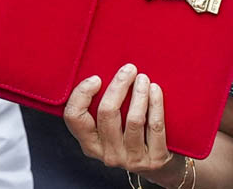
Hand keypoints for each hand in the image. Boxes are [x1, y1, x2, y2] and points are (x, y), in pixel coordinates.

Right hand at [64, 63, 181, 181]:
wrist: (158, 165)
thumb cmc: (132, 137)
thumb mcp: (112, 127)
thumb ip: (104, 106)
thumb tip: (104, 67)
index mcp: (90, 143)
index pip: (74, 118)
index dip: (82, 95)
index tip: (96, 78)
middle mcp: (107, 153)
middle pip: (107, 113)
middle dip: (118, 86)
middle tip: (129, 70)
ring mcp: (131, 158)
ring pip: (133, 120)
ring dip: (139, 94)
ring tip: (144, 78)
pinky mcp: (154, 159)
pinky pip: (155, 126)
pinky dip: (156, 104)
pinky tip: (156, 90)